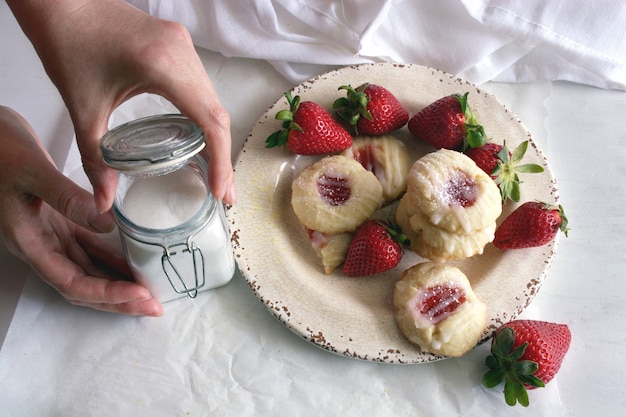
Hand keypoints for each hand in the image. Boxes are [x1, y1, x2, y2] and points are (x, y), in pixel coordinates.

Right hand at [0, 106, 162, 315]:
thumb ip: (66, 198)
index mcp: (29, 242)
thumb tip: (106, 222)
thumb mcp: (32, 171)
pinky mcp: (60, 220)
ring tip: (150, 289)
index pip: (72, 283)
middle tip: (153, 306)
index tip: (139, 295)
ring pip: (88, 268)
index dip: (106, 294)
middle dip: (118, 300)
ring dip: (118, 281)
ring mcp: (51, 233)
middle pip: (83, 285)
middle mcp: (41, 245)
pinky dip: (111, 256)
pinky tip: (134, 259)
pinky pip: (89, 246)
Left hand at [7, 0, 235, 211]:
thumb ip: (96, 159)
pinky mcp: (177, 44)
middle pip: (217, 113)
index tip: (221, 191)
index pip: (209, 120)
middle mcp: (181, 51)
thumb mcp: (82, 108)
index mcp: (163, 64)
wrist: (60, 2)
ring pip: (212, 99)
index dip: (220, 160)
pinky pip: (200, 86)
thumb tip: (105, 201)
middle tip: (223, 194)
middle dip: (222, 157)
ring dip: (216, 137)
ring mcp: (183, 45)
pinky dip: (204, 117)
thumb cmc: (67, 42)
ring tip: (215, 174)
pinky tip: (199, 140)